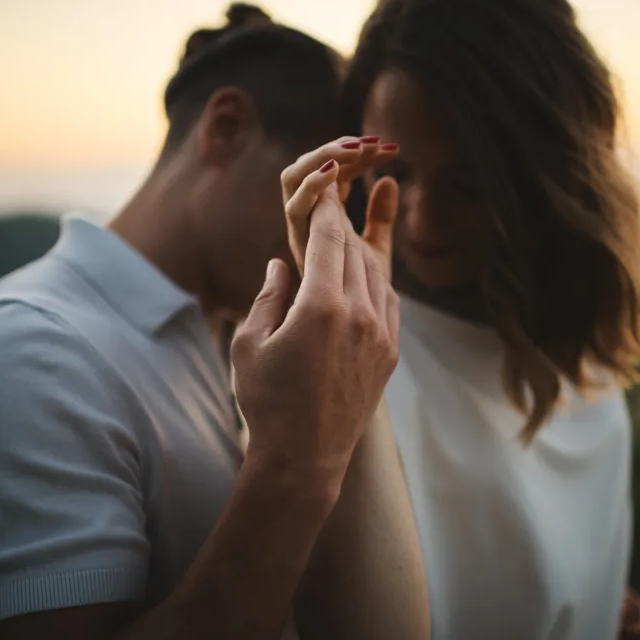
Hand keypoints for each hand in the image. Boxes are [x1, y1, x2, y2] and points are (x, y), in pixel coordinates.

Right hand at [231, 163, 399, 493]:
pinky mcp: (389, 353)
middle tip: (337, 193)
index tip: (325, 179)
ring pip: (377, 273)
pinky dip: (377, 279)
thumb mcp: (250, 344)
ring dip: (362, 246)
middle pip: (355, 249)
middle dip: (343, 220)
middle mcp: (359, 315)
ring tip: (352, 224)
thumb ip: (268, 296)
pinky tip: (366, 269)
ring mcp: (380, 335)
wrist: (304, 460)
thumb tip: (282, 262)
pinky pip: (389, 301)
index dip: (325, 205)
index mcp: (320, 307)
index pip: (328, 238)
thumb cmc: (266, 402)